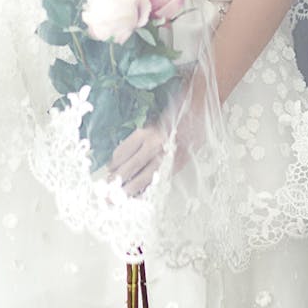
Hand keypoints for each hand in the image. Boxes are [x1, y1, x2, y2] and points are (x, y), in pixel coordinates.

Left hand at [106, 75, 207, 197]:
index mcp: (145, 132)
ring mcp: (166, 156)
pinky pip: (160, 179)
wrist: (199, 110)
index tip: (109, 170)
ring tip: (121, 197)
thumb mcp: (153, 121)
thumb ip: (139, 138)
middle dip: (118, 180)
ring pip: (144, 177)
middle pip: (130, 167)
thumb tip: (122, 157)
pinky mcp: (177, 164)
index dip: (113, 163)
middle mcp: (154, 145)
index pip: (122, 152)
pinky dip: (150, 188)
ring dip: (131, 188)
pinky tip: (143, 194)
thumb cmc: (175, 112)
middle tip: (108, 191)